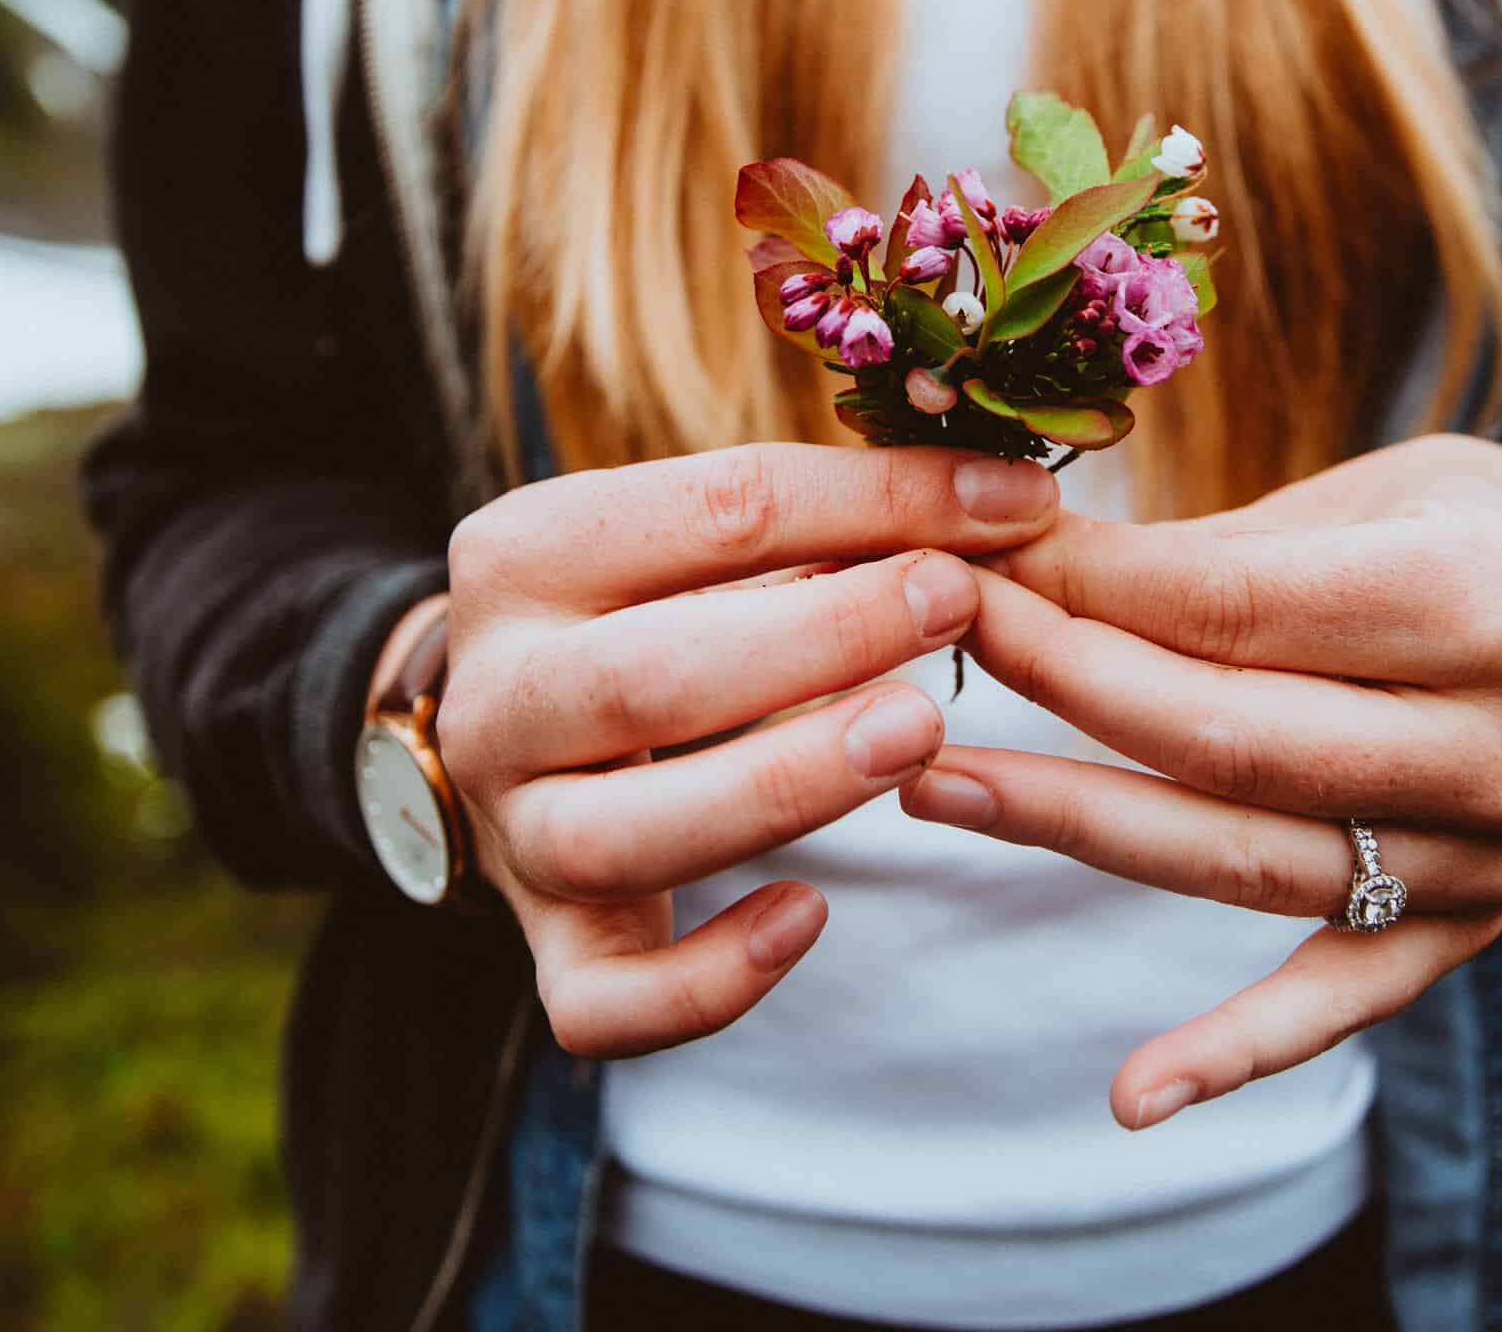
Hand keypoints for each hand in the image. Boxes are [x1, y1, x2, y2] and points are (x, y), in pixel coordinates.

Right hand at [407, 443, 1060, 1058]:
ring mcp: (511, 833)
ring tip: (917, 734)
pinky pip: (607, 1002)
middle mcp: (493, 699)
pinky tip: (807, 918)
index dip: (875, 499)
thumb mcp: (699, 545)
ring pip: (617, 839)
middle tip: (956, 604)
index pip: (712, 511)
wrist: (512, 737)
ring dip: (779, 789)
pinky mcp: (548, 949)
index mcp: (523, 558)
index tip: (1009, 500)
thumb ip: (827, 523)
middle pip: (643, 678)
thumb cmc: (645, 615)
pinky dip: (707, 977)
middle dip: (817, 640)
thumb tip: (997, 498)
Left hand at [901, 434, 1501, 1126]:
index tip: (962, 568)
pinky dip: (1236, 1051)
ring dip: (1079, 828)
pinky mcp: (1471, 934)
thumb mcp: (1331, 501)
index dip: (1082, 593)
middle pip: (1233, 740)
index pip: (1234, 611)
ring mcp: (1496, 857)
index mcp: (1485, 600)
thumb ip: (1184, 555)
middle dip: (1060, 692)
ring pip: (1253, 862)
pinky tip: (1134, 1094)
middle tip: (925, 655)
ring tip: (933, 790)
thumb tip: (981, 555)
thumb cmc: (1415, 529)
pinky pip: (1338, 1001)